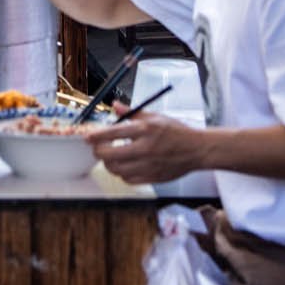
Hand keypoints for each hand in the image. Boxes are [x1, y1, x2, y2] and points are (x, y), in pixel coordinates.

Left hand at [85, 109, 209, 183]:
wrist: (197, 150)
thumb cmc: (176, 132)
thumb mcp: (154, 116)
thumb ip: (131, 112)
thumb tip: (114, 105)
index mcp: (145, 130)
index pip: (113, 133)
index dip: (96, 136)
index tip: (87, 137)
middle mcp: (145, 148)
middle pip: (110, 154)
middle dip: (98, 151)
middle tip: (97, 148)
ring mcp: (148, 165)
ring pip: (116, 169)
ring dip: (109, 163)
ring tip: (110, 157)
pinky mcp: (152, 178)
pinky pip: (128, 179)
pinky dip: (122, 174)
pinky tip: (124, 166)